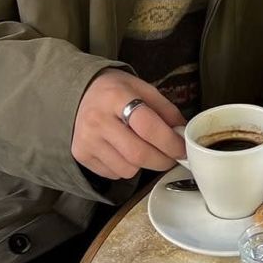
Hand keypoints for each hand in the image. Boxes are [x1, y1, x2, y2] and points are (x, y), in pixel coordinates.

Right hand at [72, 69, 186, 179]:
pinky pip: (114, 174)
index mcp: (116, 97)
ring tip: (144, 148)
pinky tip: (124, 151)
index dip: (170, 142)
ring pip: (127, 169)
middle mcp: (98, 120)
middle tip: (172, 156)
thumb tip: (182, 134)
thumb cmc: (116, 91)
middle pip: (138, 154)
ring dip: (144, 165)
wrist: (79, 93)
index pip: (147, 126)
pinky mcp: (81, 155)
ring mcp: (87, 140)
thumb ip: (165, 110)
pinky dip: (126, 167)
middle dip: (162, 160)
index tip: (182, 149)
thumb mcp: (143, 88)